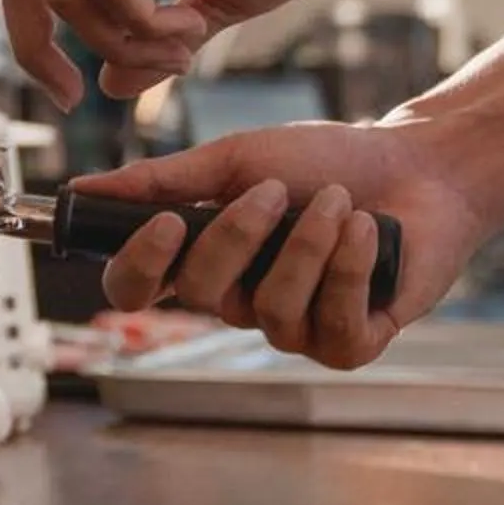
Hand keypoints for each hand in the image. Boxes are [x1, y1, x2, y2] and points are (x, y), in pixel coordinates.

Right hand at [73, 118, 496, 368]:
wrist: (419, 169)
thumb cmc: (325, 161)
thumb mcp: (236, 159)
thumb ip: (162, 180)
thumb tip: (84, 188)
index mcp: (202, 258)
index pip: (135, 288)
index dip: (140, 266)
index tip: (167, 222)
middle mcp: (238, 301)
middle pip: (203, 293)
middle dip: (240, 236)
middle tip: (275, 191)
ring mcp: (293, 329)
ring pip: (272, 309)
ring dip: (309, 245)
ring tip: (342, 203)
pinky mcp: (348, 345)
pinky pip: (332, 324)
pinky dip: (351, 268)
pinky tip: (369, 232)